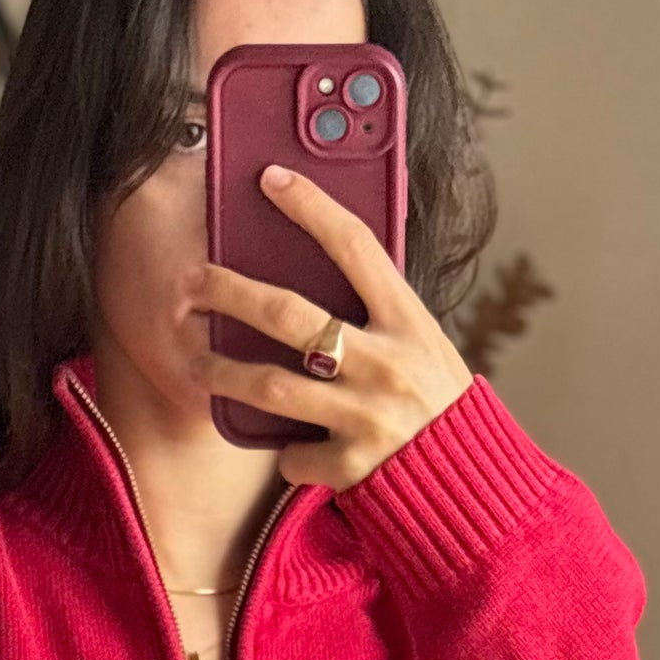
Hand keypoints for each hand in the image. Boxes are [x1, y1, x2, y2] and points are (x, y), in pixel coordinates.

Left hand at [184, 162, 473, 490]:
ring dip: (222, 374)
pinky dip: (284, 451)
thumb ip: (378, 311)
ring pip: (270, 386)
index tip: (270, 179)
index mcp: (409, 321)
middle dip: (230, 294)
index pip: (355, 246)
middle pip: (289, 315)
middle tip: (192, 283)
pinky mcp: (351, 466)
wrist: (467, 480)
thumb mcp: (422, 343)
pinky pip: (291, 453)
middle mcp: (387, 363)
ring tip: (196, 365)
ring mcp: (367, 416)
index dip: (310, 207)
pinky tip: (288, 447)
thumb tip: (325, 261)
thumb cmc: (435, 401)